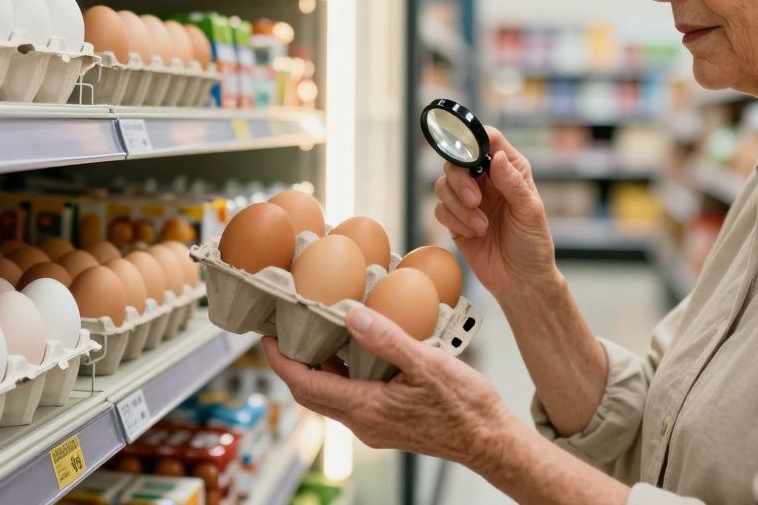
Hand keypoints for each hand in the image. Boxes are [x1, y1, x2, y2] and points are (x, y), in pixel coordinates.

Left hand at [263, 306, 517, 468]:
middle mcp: (363, 422)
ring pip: (331, 395)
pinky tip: (355, 349)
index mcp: (366, 408)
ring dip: (317, 367)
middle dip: (292, 362)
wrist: (490, 441)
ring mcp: (374, 426)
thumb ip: (387, 340)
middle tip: (284, 329)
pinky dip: (342, 373)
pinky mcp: (386, 423)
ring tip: (314, 331)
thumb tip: (351, 316)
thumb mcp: (427, 365)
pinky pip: (351, 396)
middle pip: (311, 392)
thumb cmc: (466, 407)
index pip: (305, 385)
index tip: (267, 336)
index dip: (281, 361)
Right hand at [433, 126, 555, 293]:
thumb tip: (497, 158)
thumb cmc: (533, 244)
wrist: (520, 280)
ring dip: (458, 206)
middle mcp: (487, 181)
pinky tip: (474, 234)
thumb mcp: (530, 212)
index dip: (474, 140)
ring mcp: (469, 200)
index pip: (488, 140)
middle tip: (475, 201)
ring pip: (443, 184)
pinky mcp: (455, 220)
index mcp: (509, 170)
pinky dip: (454, 221)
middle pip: (456, 161)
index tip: (470, 157)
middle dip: (461, 181)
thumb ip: (514, 183)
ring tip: (481, 226)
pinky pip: (440, 209)